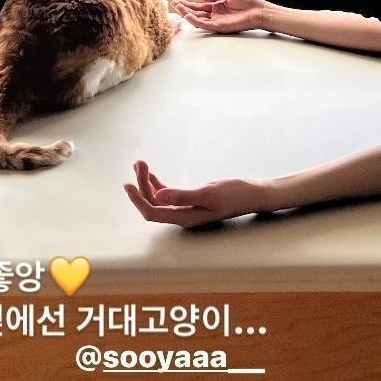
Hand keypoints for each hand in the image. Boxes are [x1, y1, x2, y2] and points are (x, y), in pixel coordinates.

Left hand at [123, 158, 278, 228]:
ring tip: (141, 163)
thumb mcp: (208, 193)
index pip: (153, 212)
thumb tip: (158, 197)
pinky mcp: (190, 201)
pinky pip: (168, 195)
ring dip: (147, 182)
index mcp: (185, 217)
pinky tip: (151, 173)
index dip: (138, 200)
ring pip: (158, 199)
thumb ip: (183, 195)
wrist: (252, 194)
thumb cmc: (234, 194)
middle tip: (139, 163)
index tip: (128, 184)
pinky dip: (157, 183)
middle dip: (142, 185)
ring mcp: (185, 209)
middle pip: (153, 204)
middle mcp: (182, 216)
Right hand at [168, 0, 270, 34]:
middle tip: (173, 4)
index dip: (187, 4)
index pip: (199, 7)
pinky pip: (205, 24)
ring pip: (198, 19)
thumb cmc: (248, 2)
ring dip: (187, 14)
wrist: (259, 10)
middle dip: (184, 9)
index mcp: (216, 7)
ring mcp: (217, 22)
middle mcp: (215, 15)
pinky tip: (188, 15)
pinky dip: (196, 21)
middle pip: (196, 13)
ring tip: (177, 8)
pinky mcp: (220, 27)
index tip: (177, 1)